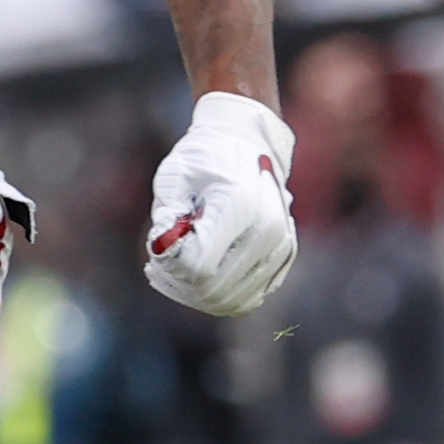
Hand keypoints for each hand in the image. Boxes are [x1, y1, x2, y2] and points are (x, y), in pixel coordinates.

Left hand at [143, 88, 299, 315]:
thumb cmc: (203, 159)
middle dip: (179, 282)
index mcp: (240, 206)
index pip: (199, 267)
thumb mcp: (174, 178)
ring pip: (231, 301)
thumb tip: (164, 251)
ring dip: (196, 294)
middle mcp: (267, 230)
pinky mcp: (284, 257)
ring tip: (177, 269)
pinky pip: (248, 299)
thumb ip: (167, 217)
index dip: (170, 264)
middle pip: (215, 290)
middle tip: (159, 264)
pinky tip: (199, 275)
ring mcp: (280, 246)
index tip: (159, 244)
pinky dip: (220, 296)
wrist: (246, 142)